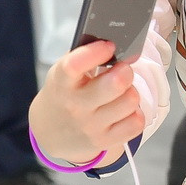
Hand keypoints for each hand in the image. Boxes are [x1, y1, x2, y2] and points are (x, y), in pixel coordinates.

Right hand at [29, 40, 141, 165]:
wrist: (50, 132)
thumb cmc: (63, 93)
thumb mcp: (62, 73)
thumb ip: (83, 58)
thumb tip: (114, 43)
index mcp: (61, 82)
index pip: (75, 65)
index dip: (96, 52)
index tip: (109, 46)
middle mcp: (75, 105)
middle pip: (115, 84)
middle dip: (125, 70)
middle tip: (123, 69)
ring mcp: (91, 126)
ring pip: (130, 101)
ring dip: (131, 92)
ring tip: (122, 92)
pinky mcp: (104, 141)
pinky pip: (136, 123)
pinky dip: (135, 114)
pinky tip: (125, 110)